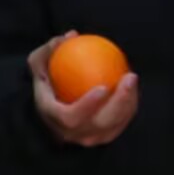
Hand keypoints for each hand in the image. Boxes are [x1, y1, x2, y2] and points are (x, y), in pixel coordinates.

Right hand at [31, 31, 138, 146]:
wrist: (52, 110)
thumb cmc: (47, 83)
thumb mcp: (39, 65)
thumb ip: (49, 51)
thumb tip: (68, 37)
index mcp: (55, 118)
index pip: (71, 117)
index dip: (87, 106)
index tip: (102, 87)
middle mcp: (73, 133)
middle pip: (100, 124)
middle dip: (119, 102)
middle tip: (129, 77)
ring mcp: (90, 137)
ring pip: (115, 124)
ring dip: (129, 102)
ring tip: (132, 78)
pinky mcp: (104, 136)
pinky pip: (121, 122)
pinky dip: (129, 105)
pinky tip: (133, 85)